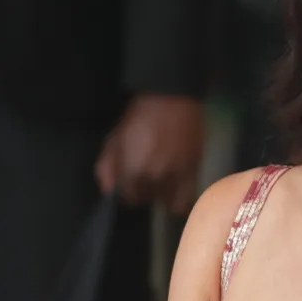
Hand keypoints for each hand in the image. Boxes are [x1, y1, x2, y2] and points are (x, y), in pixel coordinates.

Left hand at [95, 94, 203, 212]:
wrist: (172, 99)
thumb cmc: (139, 117)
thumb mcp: (115, 139)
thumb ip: (107, 167)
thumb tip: (108, 190)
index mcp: (133, 169)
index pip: (127, 197)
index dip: (126, 193)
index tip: (128, 186)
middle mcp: (155, 177)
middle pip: (147, 198)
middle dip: (143, 191)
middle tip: (144, 179)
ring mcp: (177, 174)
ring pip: (167, 201)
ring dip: (162, 195)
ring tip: (161, 184)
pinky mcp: (194, 169)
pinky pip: (187, 197)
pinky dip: (180, 201)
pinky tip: (177, 194)